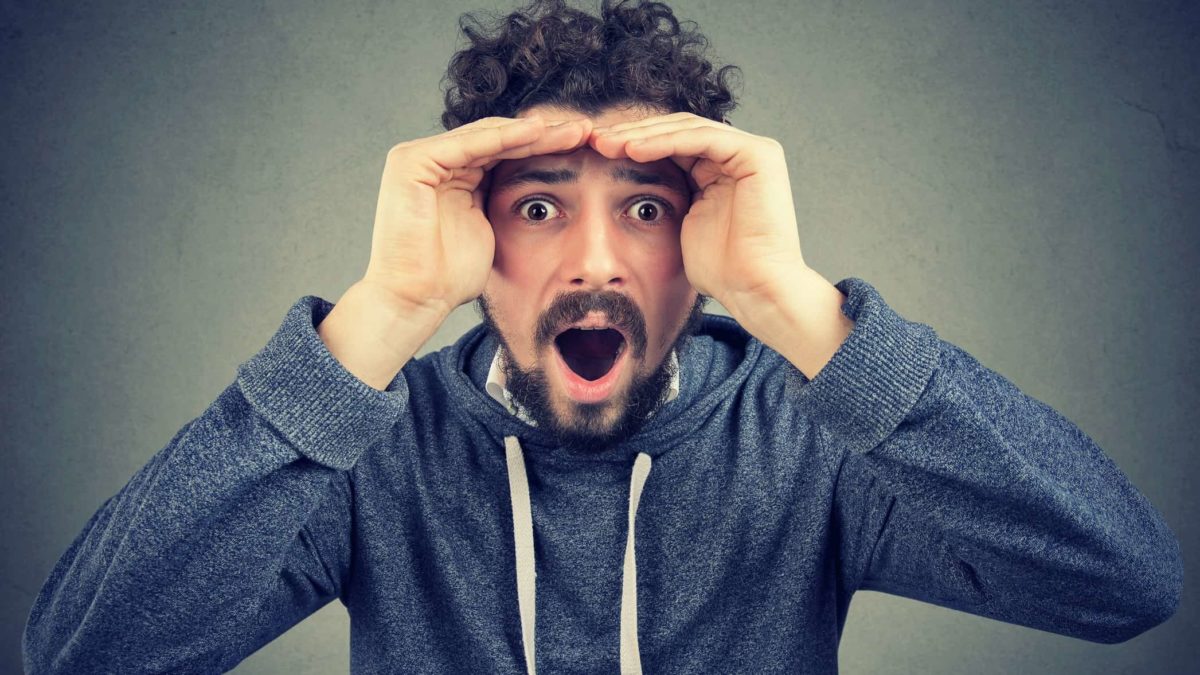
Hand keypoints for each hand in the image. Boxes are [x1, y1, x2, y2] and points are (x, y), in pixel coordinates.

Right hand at [318, 116, 590, 388]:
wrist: (416, 300)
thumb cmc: (449, 278)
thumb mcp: (490, 232)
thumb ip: (502, 204)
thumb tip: (545, 199)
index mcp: (451, 175)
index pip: (503, 151)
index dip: (544, 148)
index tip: (585, 149)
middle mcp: (434, 160)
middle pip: (498, 138)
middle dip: (544, 134)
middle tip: (586, 130)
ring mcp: (419, 158)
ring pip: (487, 136)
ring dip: (532, 132)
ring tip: (571, 130)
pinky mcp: (412, 162)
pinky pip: (469, 144)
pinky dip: (504, 137)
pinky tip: (538, 133)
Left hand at [588, 112, 806, 317]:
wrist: (753, 289)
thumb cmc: (721, 271)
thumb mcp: (681, 226)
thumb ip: (669, 199)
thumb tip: (629, 192)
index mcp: (721, 169)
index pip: (671, 143)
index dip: (633, 145)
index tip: (595, 154)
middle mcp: (738, 155)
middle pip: (677, 130)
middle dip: (633, 134)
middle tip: (595, 141)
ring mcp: (752, 151)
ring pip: (686, 128)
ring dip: (643, 135)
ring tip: (608, 145)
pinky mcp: (758, 154)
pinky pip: (701, 137)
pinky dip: (666, 141)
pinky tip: (633, 151)